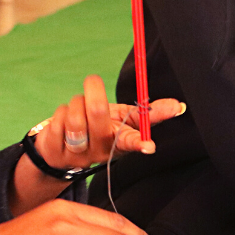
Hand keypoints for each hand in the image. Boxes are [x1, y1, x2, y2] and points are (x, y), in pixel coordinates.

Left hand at [33, 74, 184, 170]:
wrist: (61, 153)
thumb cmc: (98, 130)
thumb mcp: (123, 122)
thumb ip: (149, 114)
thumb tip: (179, 105)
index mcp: (119, 142)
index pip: (132, 142)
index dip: (140, 143)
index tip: (149, 147)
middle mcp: (100, 150)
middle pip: (97, 113)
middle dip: (93, 90)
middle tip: (93, 81)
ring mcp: (77, 153)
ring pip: (75, 113)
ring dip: (75, 103)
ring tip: (78, 108)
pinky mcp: (55, 151)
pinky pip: (58, 119)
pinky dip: (60, 114)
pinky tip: (63, 124)